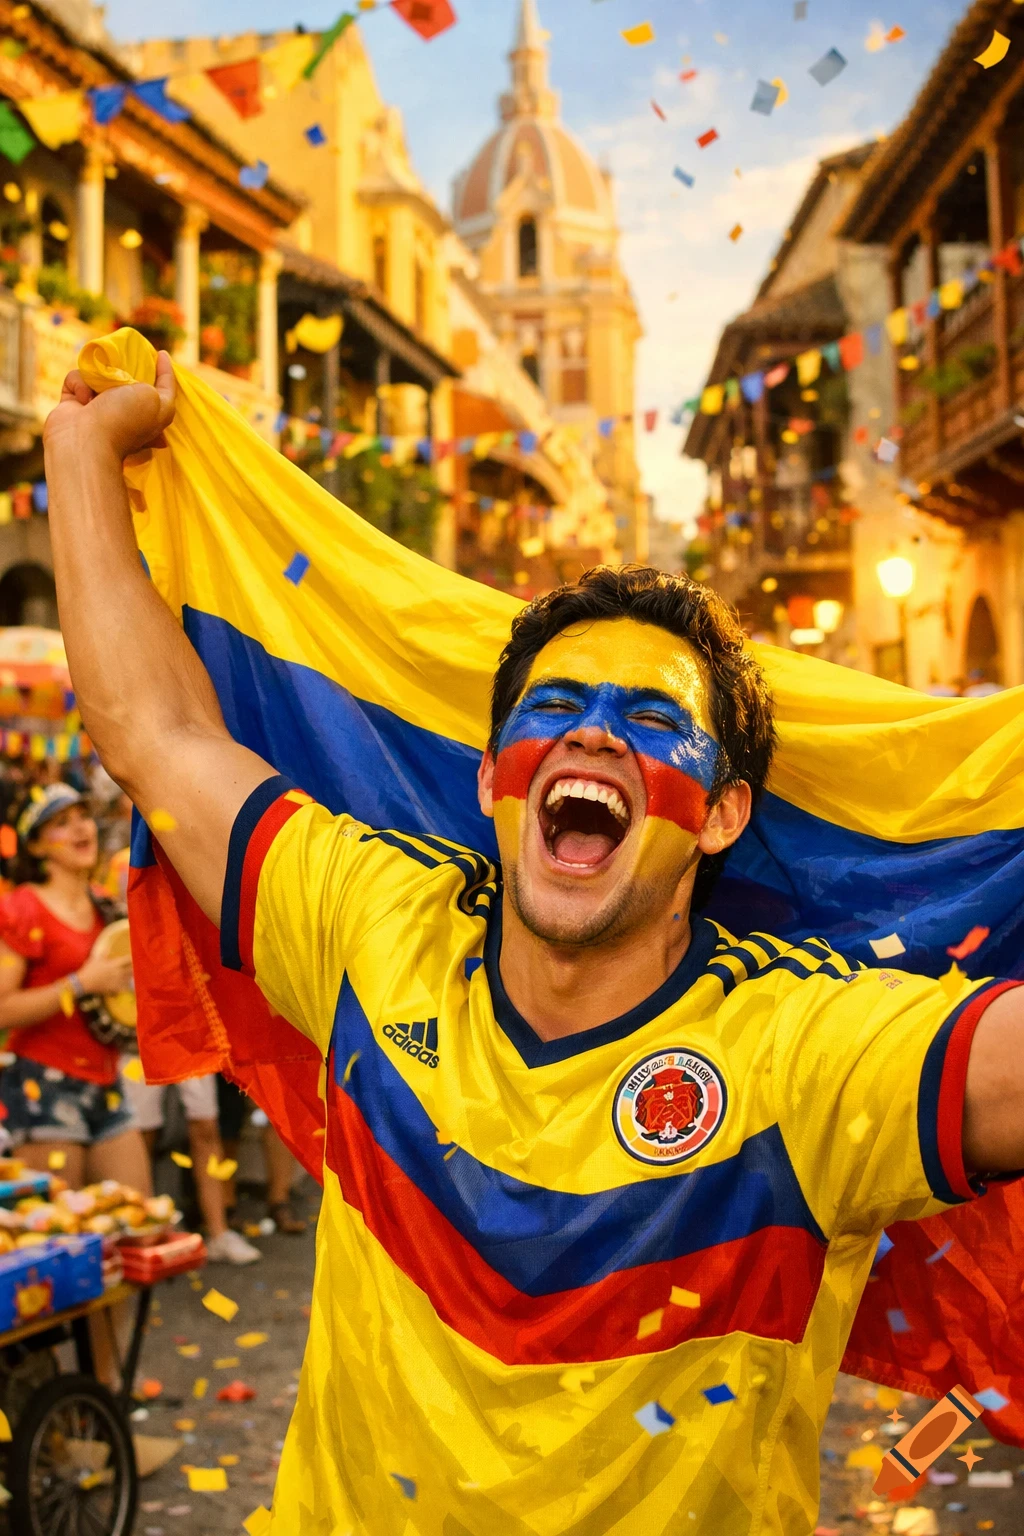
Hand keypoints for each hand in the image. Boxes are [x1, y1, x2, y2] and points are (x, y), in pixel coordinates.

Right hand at [43, 349, 176, 460]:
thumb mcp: (158, 401)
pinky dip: (78, 384)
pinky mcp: (73, 402)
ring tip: (98, 388)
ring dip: (97, 377)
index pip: (162, 388)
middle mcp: (125, 409)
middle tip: (122, 359)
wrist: (85, 441)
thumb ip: (164, 383)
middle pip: (127, 375)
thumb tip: (157, 364)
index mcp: (150, 413)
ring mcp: (97, 405)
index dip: (164, 370)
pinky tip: (83, 400)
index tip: (162, 354)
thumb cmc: (124, 420)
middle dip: (124, 366)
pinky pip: (76, 378)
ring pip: (98, 373)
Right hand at [77, 951, 133, 996]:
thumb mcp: (95, 959)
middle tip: (138, 966)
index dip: (133, 957)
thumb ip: (103, 953)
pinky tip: (128, 986)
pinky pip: (123, 988)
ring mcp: (116, 981)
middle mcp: (117, 973)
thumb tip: (108, 947)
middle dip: (135, 968)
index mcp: (114, 964)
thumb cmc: (89, 969)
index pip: (127, 960)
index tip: (136, 956)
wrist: (84, 983)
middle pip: (131, 970)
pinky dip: (126, 987)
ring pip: (128, 979)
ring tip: (134, 975)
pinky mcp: (114, 989)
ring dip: (131, 977)